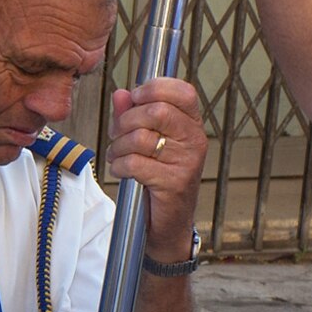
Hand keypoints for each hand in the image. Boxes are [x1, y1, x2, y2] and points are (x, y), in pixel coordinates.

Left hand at [108, 75, 206, 229]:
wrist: (169, 221)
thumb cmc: (158, 177)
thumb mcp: (146, 140)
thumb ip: (133, 115)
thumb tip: (121, 94)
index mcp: (191, 124)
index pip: (182, 91)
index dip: (153, 89)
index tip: (135, 99)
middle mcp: (195, 140)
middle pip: (156, 111)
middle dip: (125, 122)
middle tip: (117, 135)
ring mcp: (187, 161)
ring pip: (140, 138)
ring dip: (118, 148)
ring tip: (118, 156)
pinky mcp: (174, 182)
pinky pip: (135, 163)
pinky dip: (120, 166)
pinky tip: (123, 171)